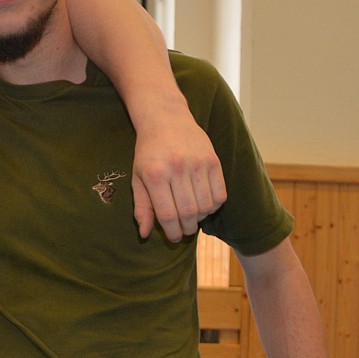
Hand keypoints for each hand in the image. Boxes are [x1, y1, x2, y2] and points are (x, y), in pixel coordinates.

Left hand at [129, 110, 225, 241]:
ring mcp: (198, 164)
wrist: (166, 119)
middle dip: (186, 228)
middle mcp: (177, 169)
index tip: (172, 237)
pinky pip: (220, 194)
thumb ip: (142, 207)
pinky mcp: (213, 160)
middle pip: (188, 213)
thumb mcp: (137, 178)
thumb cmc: (149, 153)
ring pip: (206, 206)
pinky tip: (205, 204)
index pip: (167, 215)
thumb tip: (144, 234)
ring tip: (193, 216)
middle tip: (184, 230)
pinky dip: (215, 205)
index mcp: (155, 176)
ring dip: (201, 218)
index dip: (172, 232)